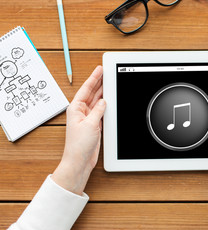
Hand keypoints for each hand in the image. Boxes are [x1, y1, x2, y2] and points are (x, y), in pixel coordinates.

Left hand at [52, 66, 105, 194]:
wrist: (80, 160)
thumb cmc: (79, 145)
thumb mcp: (91, 124)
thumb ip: (98, 110)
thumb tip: (103, 101)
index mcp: (76, 109)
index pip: (86, 89)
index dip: (93, 78)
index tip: (99, 69)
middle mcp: (81, 112)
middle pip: (91, 93)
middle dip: (98, 83)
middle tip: (106, 72)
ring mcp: (87, 118)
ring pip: (97, 101)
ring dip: (103, 93)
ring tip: (109, 83)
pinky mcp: (93, 124)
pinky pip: (100, 111)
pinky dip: (105, 105)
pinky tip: (110, 100)